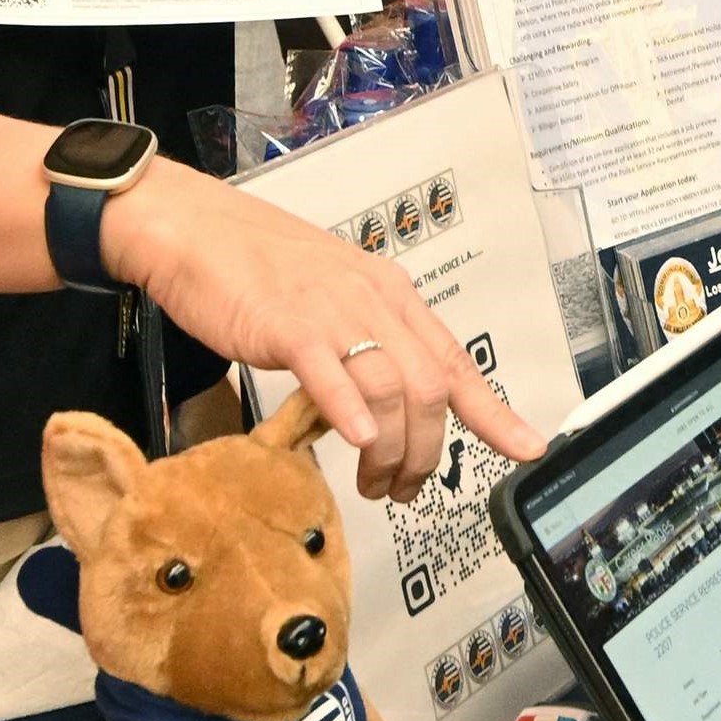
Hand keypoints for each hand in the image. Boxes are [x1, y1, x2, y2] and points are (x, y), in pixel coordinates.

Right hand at [99, 164, 543, 498]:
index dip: (494, 412)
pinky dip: (351, 412)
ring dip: (391, 452)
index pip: (455, 362)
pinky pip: (332, 371)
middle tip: (406, 491)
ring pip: (392, 391)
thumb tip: (378, 406)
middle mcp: (376, 302)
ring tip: (375, 485)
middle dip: (427, 453)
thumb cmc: (255, 268)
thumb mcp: (330, 299)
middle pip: (431, 389)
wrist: (192, 229)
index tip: (528, 448)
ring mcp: (334, 312)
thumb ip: (361, 344)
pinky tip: (355, 442)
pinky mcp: (288, 325)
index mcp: (391, 296)